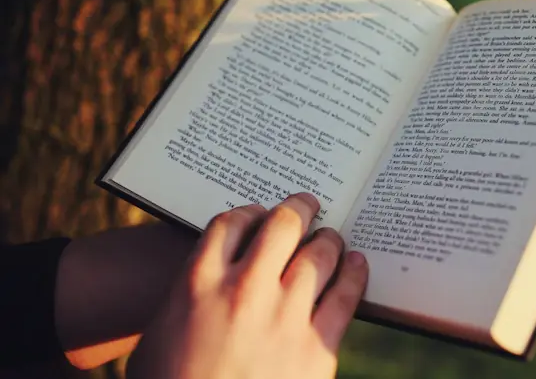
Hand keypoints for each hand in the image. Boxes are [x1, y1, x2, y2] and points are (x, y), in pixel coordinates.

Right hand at [125, 193, 368, 378]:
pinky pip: (346, 297)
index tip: (260, 215)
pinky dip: (354, 274)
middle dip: (300, 208)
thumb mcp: (158, 335)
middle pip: (283, 226)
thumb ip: (187, 295)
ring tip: (332, 237)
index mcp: (197, 283)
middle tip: (308, 205)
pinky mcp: (316, 348)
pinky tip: (356, 264)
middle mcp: (244, 290)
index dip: (251, 212)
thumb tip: (211, 276)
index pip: (231, 222)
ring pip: (320, 256)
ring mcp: (284, 318)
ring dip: (328, 240)